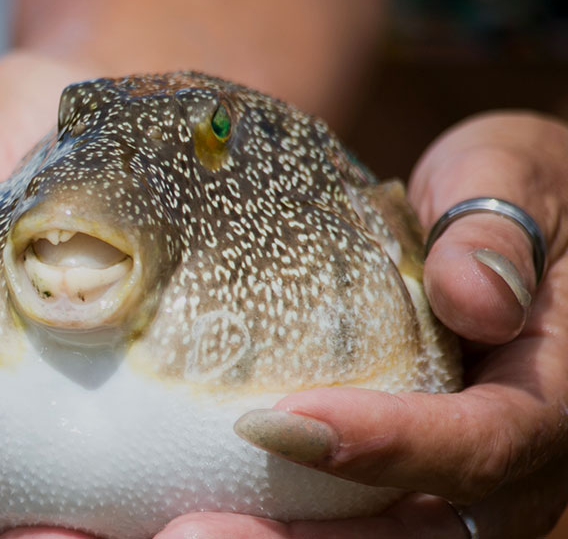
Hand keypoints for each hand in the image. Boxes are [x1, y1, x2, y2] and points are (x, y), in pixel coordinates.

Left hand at [161, 111, 567, 537]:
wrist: (508, 216)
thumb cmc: (509, 188)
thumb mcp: (512, 177)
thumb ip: (494, 230)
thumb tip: (474, 297)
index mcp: (551, 397)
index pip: (480, 446)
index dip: (387, 447)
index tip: (276, 424)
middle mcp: (507, 466)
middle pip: (412, 535)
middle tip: (190, 531)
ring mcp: (444, 485)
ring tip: (167, 533)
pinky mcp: (388, 482)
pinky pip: (328, 520)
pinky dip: (251, 523)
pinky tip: (151, 520)